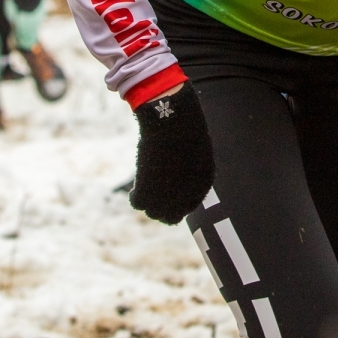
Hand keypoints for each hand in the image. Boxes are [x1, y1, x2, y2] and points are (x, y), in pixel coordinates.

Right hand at [130, 83, 215, 223]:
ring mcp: (167, 197)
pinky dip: (135, 197)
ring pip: (154, 213)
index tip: (166, 193)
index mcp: (202, 183)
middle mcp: (187, 196)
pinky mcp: (148, 192)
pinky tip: (135, 188)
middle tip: (152, 194)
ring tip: (143, 188)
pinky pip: (137, 203)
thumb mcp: (193, 147)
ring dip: (148, 202)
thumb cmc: (184, 126)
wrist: (173, 122)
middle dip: (162, 207)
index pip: (189, 205)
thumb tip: (176, 168)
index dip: (176, 201)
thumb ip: (188, 163)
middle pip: (172, 216)